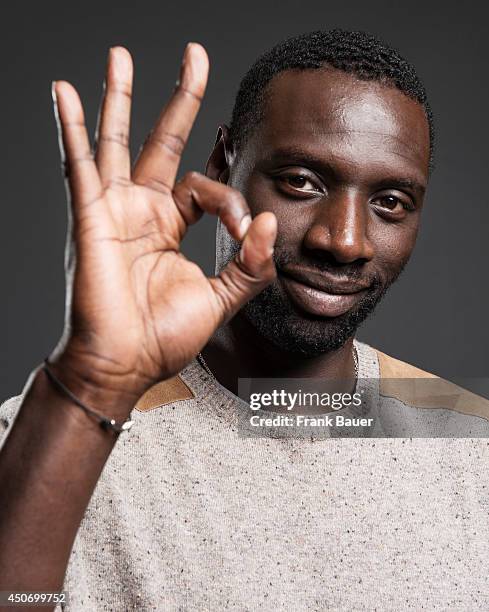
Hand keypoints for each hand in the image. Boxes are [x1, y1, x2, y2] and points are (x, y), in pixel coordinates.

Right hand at [50, 44, 276, 406]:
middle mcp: (141, 211)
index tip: (247, 235)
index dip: (234, 203)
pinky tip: (65, 93)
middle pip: (162, 142)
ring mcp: (113, 209)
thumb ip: (250, 265)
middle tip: (194, 55)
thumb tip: (271, 223)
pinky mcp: (90, 216)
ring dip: (119, 98)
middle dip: (179, 99)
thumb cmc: (164, 336)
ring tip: (120, 55)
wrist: (125, 364)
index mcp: (170, 226)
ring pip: (117, 142)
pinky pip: (79, 165)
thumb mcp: (220, 299)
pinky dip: (71, 128)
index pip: (207, 188)